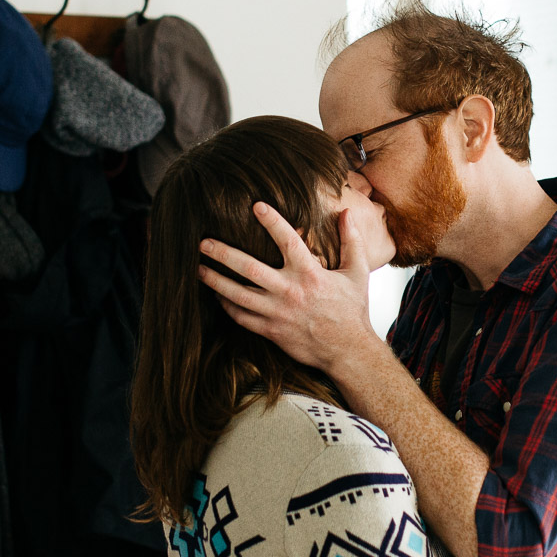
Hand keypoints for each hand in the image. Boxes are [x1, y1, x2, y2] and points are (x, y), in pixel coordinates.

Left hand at [199, 203, 375, 373]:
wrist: (348, 351)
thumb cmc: (352, 310)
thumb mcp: (358, 273)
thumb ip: (351, 241)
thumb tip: (345, 212)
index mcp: (311, 274)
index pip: (288, 241)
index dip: (272, 222)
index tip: (256, 206)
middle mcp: (290, 292)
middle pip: (249, 269)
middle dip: (223, 254)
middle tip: (203, 242)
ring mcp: (278, 313)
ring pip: (238, 295)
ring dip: (216, 280)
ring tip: (199, 268)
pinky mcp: (271, 331)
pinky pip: (242, 317)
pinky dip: (227, 305)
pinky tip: (217, 294)